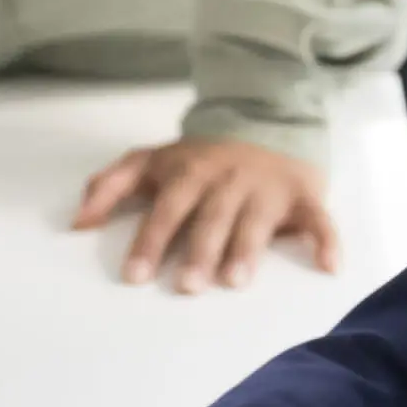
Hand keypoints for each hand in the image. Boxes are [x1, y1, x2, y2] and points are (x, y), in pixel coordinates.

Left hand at [69, 134, 336, 291]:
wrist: (264, 120)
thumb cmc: (199, 158)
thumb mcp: (151, 161)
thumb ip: (111, 185)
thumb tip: (76, 221)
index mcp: (189, 173)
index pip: (166, 209)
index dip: (150, 241)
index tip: (135, 276)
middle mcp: (228, 180)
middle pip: (210, 218)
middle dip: (198, 250)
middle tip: (187, 287)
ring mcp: (267, 187)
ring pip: (256, 221)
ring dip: (246, 250)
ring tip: (234, 281)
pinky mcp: (303, 194)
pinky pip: (318, 218)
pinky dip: (327, 240)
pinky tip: (330, 266)